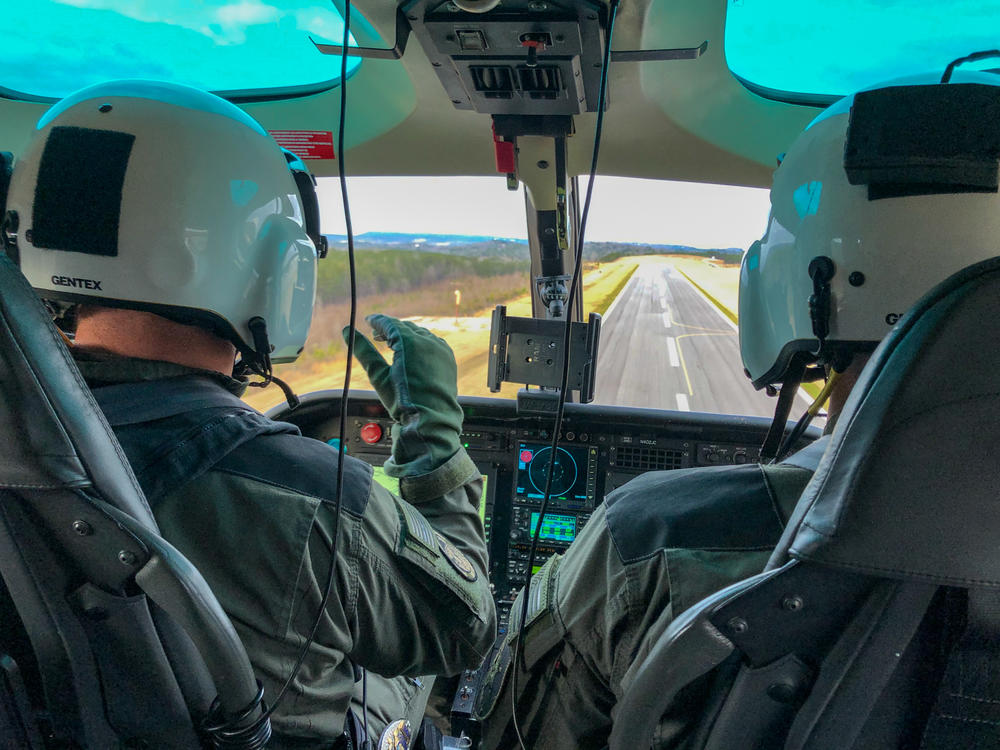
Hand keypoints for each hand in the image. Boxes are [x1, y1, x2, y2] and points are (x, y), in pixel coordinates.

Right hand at [344, 315, 463, 476]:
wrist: (431, 421)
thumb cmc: (403, 401)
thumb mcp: (378, 376)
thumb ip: (363, 350)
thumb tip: (346, 331)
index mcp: (411, 343)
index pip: (391, 324)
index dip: (377, 321)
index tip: (368, 321)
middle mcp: (428, 342)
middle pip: (404, 327)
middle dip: (389, 330)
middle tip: (375, 335)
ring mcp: (441, 350)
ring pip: (419, 334)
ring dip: (404, 336)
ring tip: (391, 345)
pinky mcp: (448, 359)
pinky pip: (431, 343)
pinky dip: (419, 343)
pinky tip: (410, 353)